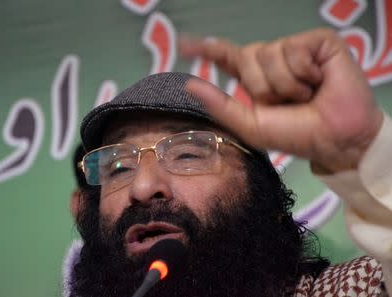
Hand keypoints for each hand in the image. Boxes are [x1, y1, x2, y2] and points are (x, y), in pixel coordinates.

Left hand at [179, 28, 383, 172]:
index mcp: (255, 79)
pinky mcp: (318, 42)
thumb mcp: (251, 126)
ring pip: (270, 54)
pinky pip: (295, 51)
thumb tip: (189, 84)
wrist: (334, 139)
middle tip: (286, 103)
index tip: (185, 44)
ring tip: (306, 96)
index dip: (207, 49)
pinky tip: (319, 83)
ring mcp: (295, 49)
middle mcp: (272, 60)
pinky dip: (304, 74)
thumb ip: (221, 105)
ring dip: (286, 85)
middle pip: (246, 56)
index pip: (227, 57)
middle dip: (262, 87)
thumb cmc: (295, 134)